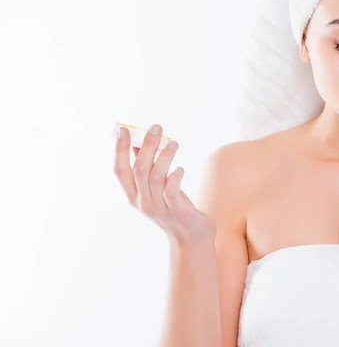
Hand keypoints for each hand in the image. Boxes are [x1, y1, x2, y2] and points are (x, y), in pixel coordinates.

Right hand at [114, 124, 214, 246]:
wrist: (191, 238)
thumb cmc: (175, 207)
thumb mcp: (157, 188)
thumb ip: (148, 168)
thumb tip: (141, 142)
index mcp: (133, 195)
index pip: (120, 170)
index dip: (120, 149)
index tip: (123, 129)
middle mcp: (142, 201)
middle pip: (138, 169)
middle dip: (147, 146)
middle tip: (156, 127)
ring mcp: (158, 207)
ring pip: (155, 178)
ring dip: (164, 157)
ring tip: (174, 143)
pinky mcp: (176, 211)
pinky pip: (172, 192)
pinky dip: (175, 177)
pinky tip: (180, 168)